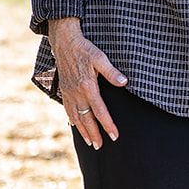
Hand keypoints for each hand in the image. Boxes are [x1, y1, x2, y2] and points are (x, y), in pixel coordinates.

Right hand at [48, 17, 126, 148]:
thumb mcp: (100, 57)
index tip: (114, 136)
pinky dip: (72, 120)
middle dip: (94, 134)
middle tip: (100, 146)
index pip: (100, 111)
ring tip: (90, 142)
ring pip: (76, 117)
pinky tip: (76, 126)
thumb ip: (112, 72)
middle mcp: (76, 93)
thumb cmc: (84, 49)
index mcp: (87, 86)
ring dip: (83, 131)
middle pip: (86, 119)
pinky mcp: (64, 90)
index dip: (107, 124)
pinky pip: (68, 110)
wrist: (64, 42)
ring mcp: (68, 93)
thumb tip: (124, 82)